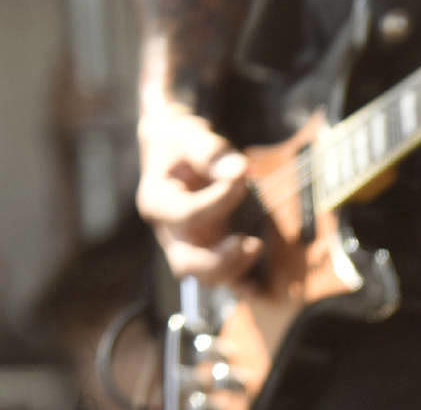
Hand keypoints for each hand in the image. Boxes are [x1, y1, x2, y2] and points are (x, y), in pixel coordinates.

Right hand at [135, 101, 261, 283]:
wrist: (178, 150)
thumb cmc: (180, 141)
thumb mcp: (187, 135)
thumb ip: (209, 152)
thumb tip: (238, 171)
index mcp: (157, 202)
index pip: (186, 214)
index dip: (218, 201)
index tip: (243, 177)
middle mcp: (170, 232)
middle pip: (188, 263)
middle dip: (220, 260)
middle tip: (252, 243)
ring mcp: (190, 246)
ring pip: (207, 276)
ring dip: (234, 270)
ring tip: (257, 246)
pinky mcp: (211, 251)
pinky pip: (227, 278)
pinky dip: (244, 285)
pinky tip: (263, 285)